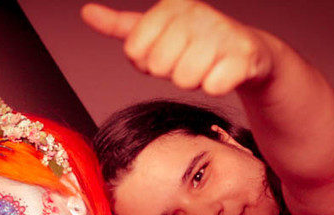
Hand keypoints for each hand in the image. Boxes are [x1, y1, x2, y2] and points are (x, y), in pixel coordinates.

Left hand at [81, 0, 275, 95]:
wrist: (247, 53)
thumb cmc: (194, 44)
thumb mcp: (155, 31)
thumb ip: (119, 25)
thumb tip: (86, 13)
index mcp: (171, 4)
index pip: (134, 50)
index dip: (147, 61)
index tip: (165, 52)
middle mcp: (196, 11)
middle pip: (158, 66)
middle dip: (171, 72)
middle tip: (187, 61)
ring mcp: (221, 31)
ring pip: (184, 79)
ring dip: (194, 81)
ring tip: (205, 66)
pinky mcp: (242, 54)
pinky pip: (212, 87)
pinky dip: (215, 87)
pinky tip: (223, 72)